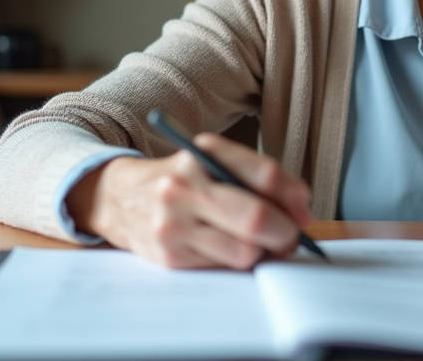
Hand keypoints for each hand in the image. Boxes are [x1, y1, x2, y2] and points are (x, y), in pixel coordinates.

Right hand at [65, 133, 311, 269]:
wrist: (118, 198)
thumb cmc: (181, 179)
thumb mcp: (212, 161)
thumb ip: (256, 178)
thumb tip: (300, 210)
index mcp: (202, 154)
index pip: (264, 175)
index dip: (294, 196)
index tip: (304, 210)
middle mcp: (185, 187)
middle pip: (256, 218)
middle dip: (285, 232)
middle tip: (291, 234)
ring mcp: (174, 224)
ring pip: (244, 251)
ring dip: (262, 251)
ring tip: (258, 242)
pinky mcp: (170, 256)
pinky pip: (223, 267)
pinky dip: (238, 261)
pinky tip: (230, 247)